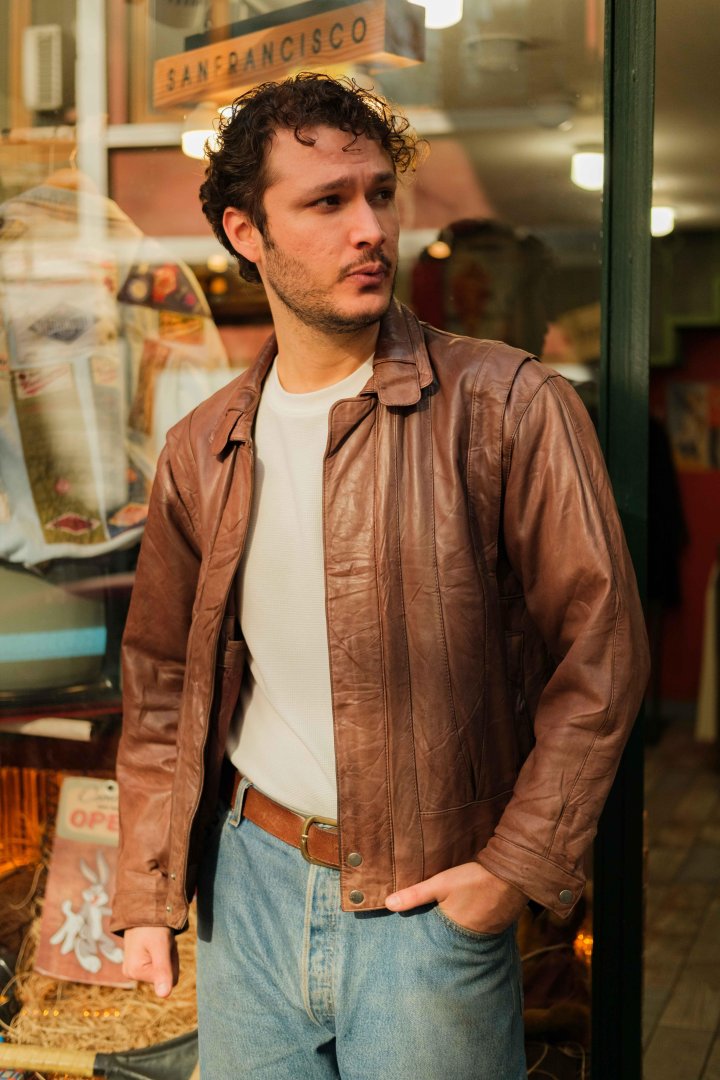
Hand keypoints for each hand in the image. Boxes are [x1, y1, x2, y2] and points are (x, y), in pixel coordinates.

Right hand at [122, 926, 178, 997]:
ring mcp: (134, 969)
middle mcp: (131, 974)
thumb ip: (163, 970)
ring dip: (168, 954)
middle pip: (167, 976)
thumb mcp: (161, 946)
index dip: (172, 961)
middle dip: (170, 958)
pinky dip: (164, 952)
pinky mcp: (138, 963)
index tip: (164, 945)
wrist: (143, 909)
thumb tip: (164, 995)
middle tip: (163, 942)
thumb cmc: (152, 926)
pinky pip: (160, 964)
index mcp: (134, 972)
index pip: (170, 980)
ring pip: (165, 970)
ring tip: (158, 941)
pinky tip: (156, 943)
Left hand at [385, 861, 527, 934]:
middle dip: (438, 942)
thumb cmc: (474, 878)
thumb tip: (388, 904)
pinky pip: (478, 933)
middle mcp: (468, 939)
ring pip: (463, 939)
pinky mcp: (496, 929)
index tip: (410, 948)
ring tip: (446, 932)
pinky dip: (471, 928)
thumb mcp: (441, 883)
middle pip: (448, 943)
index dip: (422, 945)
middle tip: (426, 944)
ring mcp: (485, 936)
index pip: (432, 944)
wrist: (513, 874)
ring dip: (455, 935)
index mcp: (452, 931)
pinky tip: (468, 920)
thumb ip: (415, 895)